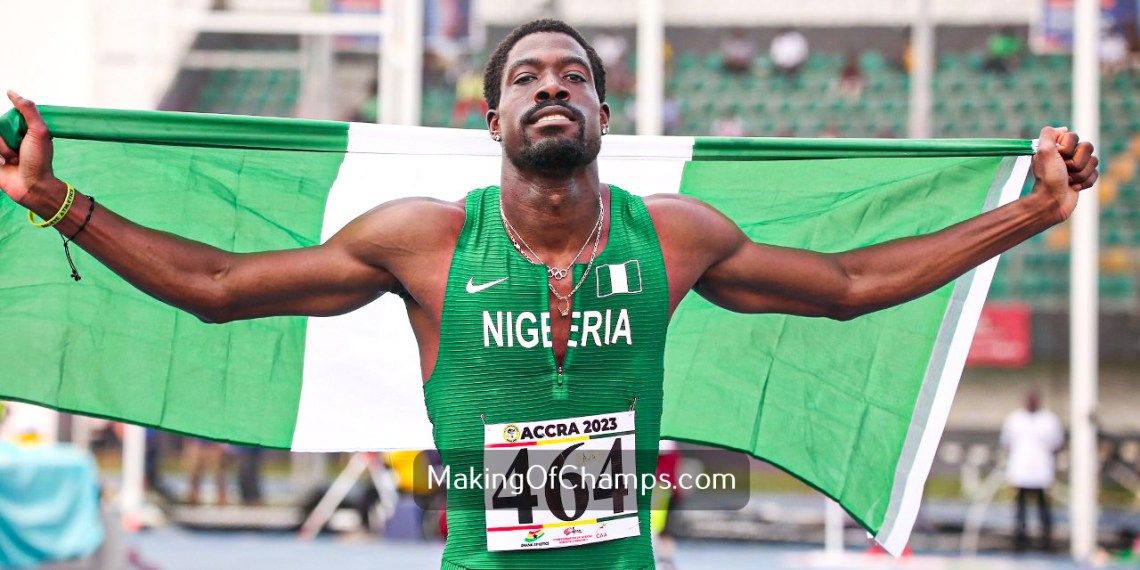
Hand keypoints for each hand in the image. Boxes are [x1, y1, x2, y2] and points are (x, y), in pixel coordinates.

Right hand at [0, 91, 57, 205]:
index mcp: (21, 129)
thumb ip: (28, 110)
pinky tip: (4, 165)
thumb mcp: (39, 131)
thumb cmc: (39, 160)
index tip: (21, 138)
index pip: (5, 118)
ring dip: (2, 151)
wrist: (32, 186)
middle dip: (5, 141)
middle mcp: (9, 137)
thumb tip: (11, 92)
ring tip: (12, 161)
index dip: (10, 127)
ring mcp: (0, 149)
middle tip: (18, 153)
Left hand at [1029, 126, 1097, 223]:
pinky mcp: (1083, 179)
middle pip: (1088, 148)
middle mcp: (1066, 155)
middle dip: (1076, 163)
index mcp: (1056, 147)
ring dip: (1080, 174)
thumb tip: (1063, 129)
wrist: (1052, 202)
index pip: (1075, 137)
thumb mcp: (1043, 151)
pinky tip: (1073, 187)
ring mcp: (1076, 167)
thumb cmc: (1048, 178)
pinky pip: (1096, 174)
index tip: (1058, 158)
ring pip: (1094, 161)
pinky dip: (1085, 182)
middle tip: (1063, 171)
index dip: (1068, 149)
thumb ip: (1049, 134)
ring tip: (1067, 181)